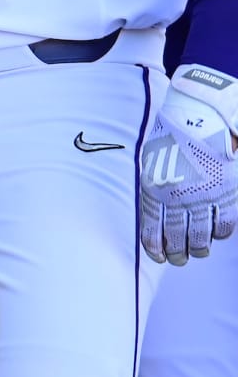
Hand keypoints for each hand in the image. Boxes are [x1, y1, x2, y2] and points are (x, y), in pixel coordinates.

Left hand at [140, 65, 237, 265]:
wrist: (197, 115)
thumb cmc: (170, 136)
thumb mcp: (151, 160)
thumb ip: (152, 186)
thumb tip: (153, 214)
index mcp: (154, 186)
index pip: (152, 227)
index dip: (155, 246)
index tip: (157, 257)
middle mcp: (177, 195)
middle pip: (177, 236)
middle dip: (177, 253)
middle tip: (178, 260)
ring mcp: (203, 195)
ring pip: (201, 235)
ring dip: (198, 248)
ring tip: (197, 253)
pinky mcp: (226, 192)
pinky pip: (224, 223)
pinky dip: (220, 234)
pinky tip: (216, 236)